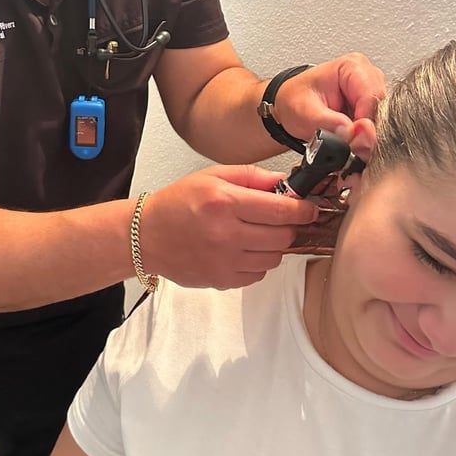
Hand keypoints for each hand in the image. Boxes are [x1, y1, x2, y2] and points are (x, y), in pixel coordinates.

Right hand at [138, 165, 318, 289]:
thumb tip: (289, 182)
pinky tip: (243, 249)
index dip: (303, 209)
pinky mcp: (222, 280)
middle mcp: (227, 233)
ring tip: (258, 233)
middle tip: (282, 219)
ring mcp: (225, 261)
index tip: (309, 208)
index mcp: (225, 202)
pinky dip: (258, 262)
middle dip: (290, 227)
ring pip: (274, 258)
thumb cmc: (179, 202)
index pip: (282, 209)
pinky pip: (258, 274)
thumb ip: (254, 176)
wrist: (146, 235)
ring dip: (274, 245)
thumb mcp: (214, 176)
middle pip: (283, 236)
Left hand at [273, 53, 384, 140]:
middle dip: (366, 132)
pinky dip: (365, 138)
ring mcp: (371, 92)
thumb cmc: (295, 100)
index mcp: (352, 67)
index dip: (365, 122)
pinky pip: (377, 127)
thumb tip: (351, 132)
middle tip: (348, 144)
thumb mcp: (305, 113)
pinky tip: (351, 140)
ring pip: (383, 121)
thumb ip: (328, 123)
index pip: (373, 96)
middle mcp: (367, 76)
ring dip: (366, 136)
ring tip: (345, 140)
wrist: (290, 106)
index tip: (352, 139)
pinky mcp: (371, 107)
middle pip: (382, 110)